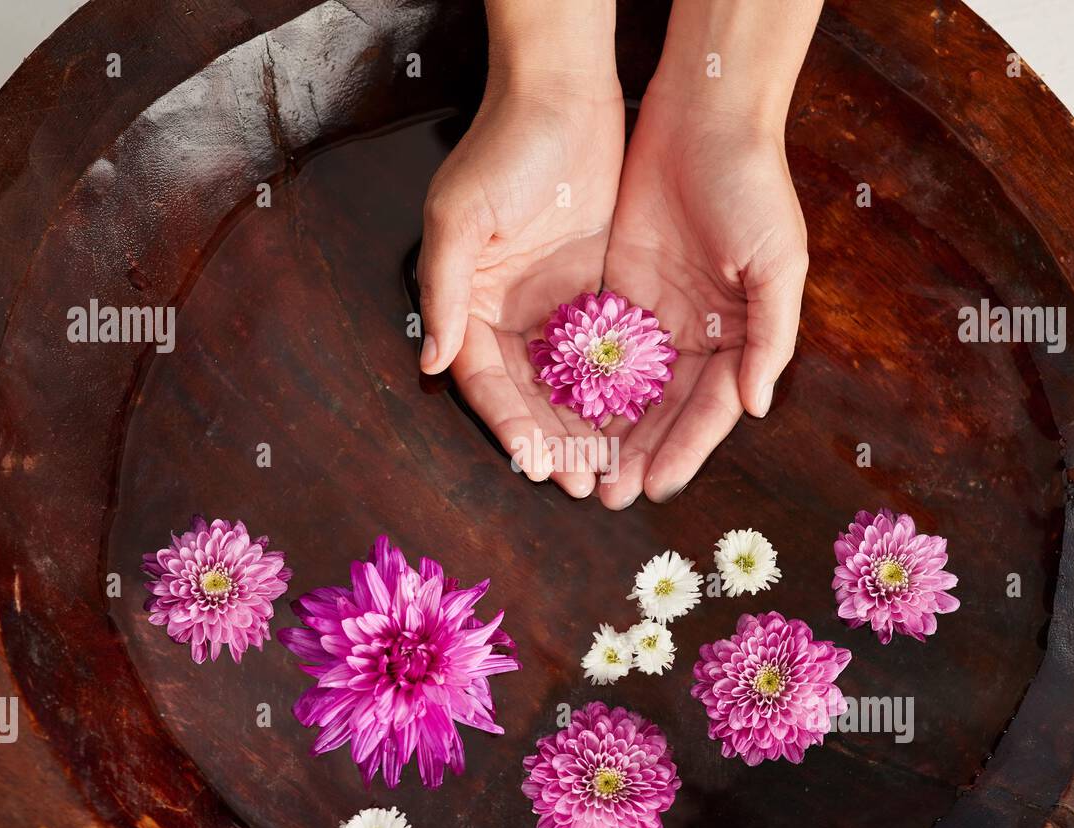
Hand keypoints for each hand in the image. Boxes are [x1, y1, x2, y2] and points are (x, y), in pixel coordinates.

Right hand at [417, 2, 622, 497]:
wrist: (563, 94)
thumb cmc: (503, 151)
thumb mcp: (461, 220)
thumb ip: (445, 293)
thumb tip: (432, 361)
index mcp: (470, 304)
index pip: (488, 383)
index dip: (513, 426)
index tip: (541, 465)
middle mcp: (508, 313)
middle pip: (532, 396)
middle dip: (559, 444)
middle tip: (589, 487)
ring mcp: (552, 305)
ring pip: (571, 384)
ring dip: (590, 429)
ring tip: (616, 471)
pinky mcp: (593, 290)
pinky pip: (606, 353)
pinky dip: (618, 390)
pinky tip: (641, 422)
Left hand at [596, 95, 808, 507]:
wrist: (702, 118)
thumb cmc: (752, 188)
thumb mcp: (778, 263)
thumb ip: (770, 337)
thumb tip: (754, 408)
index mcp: (740, 336)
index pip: (710, 409)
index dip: (685, 449)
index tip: (658, 488)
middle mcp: (698, 335)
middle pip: (666, 410)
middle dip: (641, 454)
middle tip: (611, 496)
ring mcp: (657, 316)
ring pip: (631, 390)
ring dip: (610, 433)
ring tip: (586, 474)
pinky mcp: (619, 291)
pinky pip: (601, 350)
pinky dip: (586, 385)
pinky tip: (565, 417)